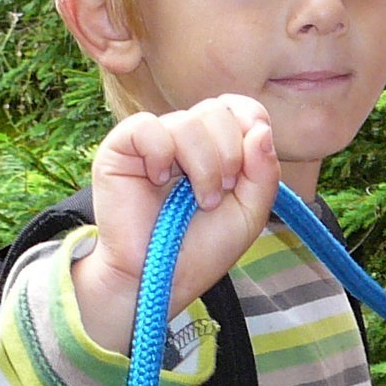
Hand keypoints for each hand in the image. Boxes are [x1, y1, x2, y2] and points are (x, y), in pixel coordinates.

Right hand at [74, 96, 278, 352]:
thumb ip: (264, 173)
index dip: (250, 121)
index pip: (237, 106)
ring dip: (202, 166)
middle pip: (218, 110)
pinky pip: (147, 127)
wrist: (156, 278)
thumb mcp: (249, 214)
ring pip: (187, 121)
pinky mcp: (121, 148)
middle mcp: (185, 136)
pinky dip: (161, 155)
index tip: (251, 159)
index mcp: (216, 145)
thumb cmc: (200, 249)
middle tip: (219, 194)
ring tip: (196, 200)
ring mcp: (153, 140)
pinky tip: (157, 180)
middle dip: (229, 154)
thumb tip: (261, 128)